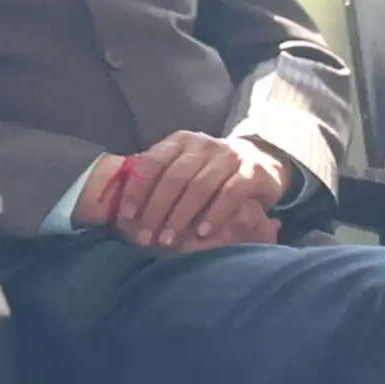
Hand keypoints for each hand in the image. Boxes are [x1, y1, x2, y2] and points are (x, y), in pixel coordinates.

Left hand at [83, 131, 285, 250]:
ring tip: (168, 241)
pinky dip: (214, 215)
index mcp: (180, 141)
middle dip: (156, 210)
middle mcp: (203, 145)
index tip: (127, 219)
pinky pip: (229, 194)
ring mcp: (229, 156)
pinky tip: (202, 233)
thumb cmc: (212, 173)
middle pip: (174, 178)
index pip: (152, 163)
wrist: (262, 160)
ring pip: (199, 187)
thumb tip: (122, 208)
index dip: (137, 191)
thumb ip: (159, 180)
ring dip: (180, 216)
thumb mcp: (184, 168)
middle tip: (145, 238)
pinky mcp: (251, 172)